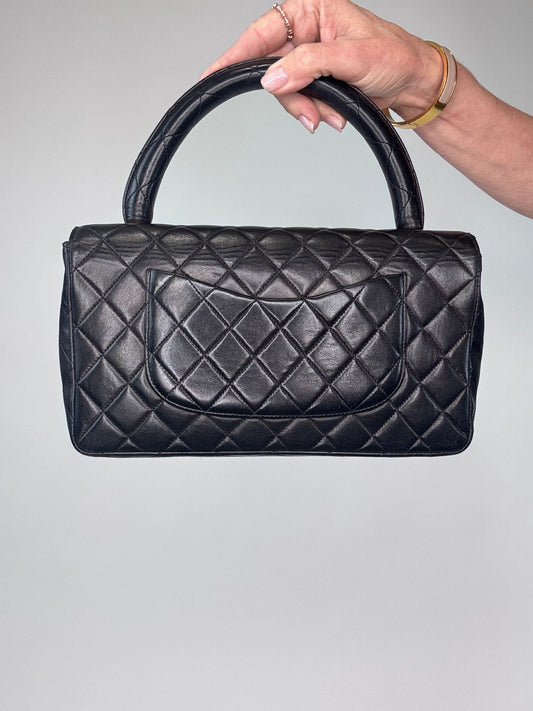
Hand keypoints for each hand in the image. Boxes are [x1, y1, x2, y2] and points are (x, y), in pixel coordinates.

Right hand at [199, 0, 442, 132]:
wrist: (413, 83)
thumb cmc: (394, 56)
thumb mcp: (352, 57)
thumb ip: (309, 65)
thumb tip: (273, 77)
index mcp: (311, 9)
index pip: (263, 31)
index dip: (237, 54)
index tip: (215, 73)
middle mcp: (306, 31)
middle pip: (272, 68)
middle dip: (292, 95)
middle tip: (312, 112)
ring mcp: (309, 58)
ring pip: (285, 90)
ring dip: (307, 108)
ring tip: (335, 114)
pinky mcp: (316, 80)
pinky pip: (299, 102)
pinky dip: (314, 113)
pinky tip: (336, 115)